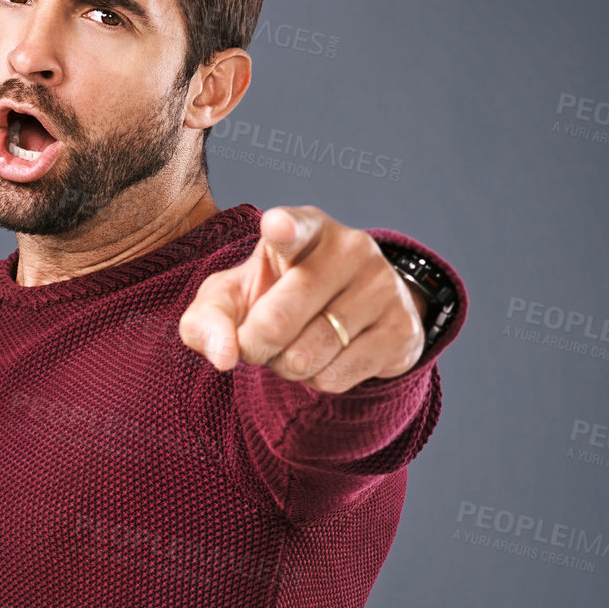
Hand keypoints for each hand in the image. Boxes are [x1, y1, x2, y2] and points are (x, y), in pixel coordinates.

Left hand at [177, 205, 425, 392]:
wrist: (349, 315)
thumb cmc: (273, 296)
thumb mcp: (230, 298)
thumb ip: (206, 320)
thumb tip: (222, 356)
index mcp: (305, 227)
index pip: (294, 226)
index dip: (284, 229)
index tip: (276, 226)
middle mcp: (349, 248)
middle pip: (277, 321)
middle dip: (254, 347)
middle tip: (258, 342)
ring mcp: (382, 287)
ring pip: (305, 357)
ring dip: (286, 367)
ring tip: (296, 345)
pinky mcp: (402, 329)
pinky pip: (335, 378)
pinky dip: (317, 381)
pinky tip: (326, 358)